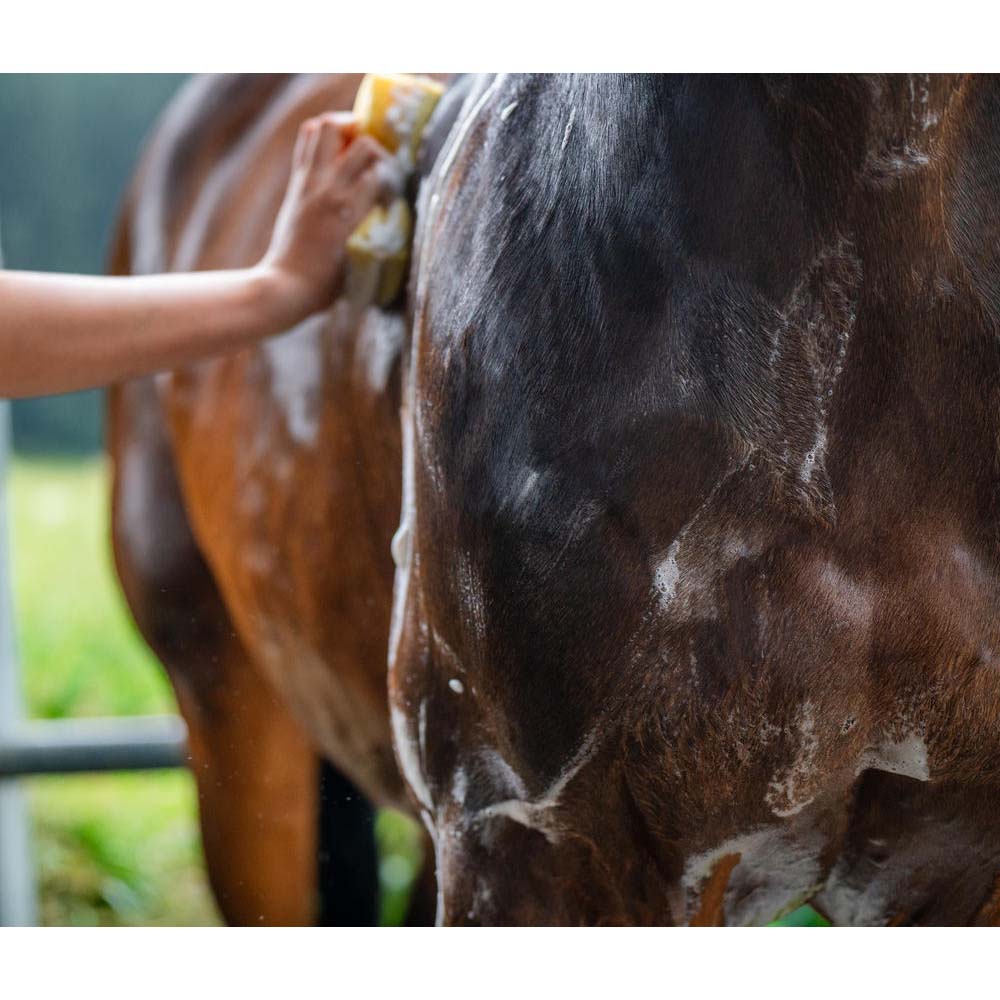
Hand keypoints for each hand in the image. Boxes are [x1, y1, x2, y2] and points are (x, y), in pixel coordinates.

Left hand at [259, 111, 389, 321]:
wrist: (288, 285)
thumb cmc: (330, 283)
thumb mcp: (364, 258)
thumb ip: (378, 230)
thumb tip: (393, 209)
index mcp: (350, 212)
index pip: (381, 172)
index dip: (394, 175)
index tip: (394, 190)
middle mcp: (329, 190)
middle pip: (361, 142)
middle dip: (376, 147)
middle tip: (377, 160)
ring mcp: (310, 182)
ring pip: (327, 127)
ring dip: (345, 127)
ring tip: (354, 140)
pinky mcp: (297, 181)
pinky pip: (308, 139)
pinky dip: (323, 134)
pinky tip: (335, 149)